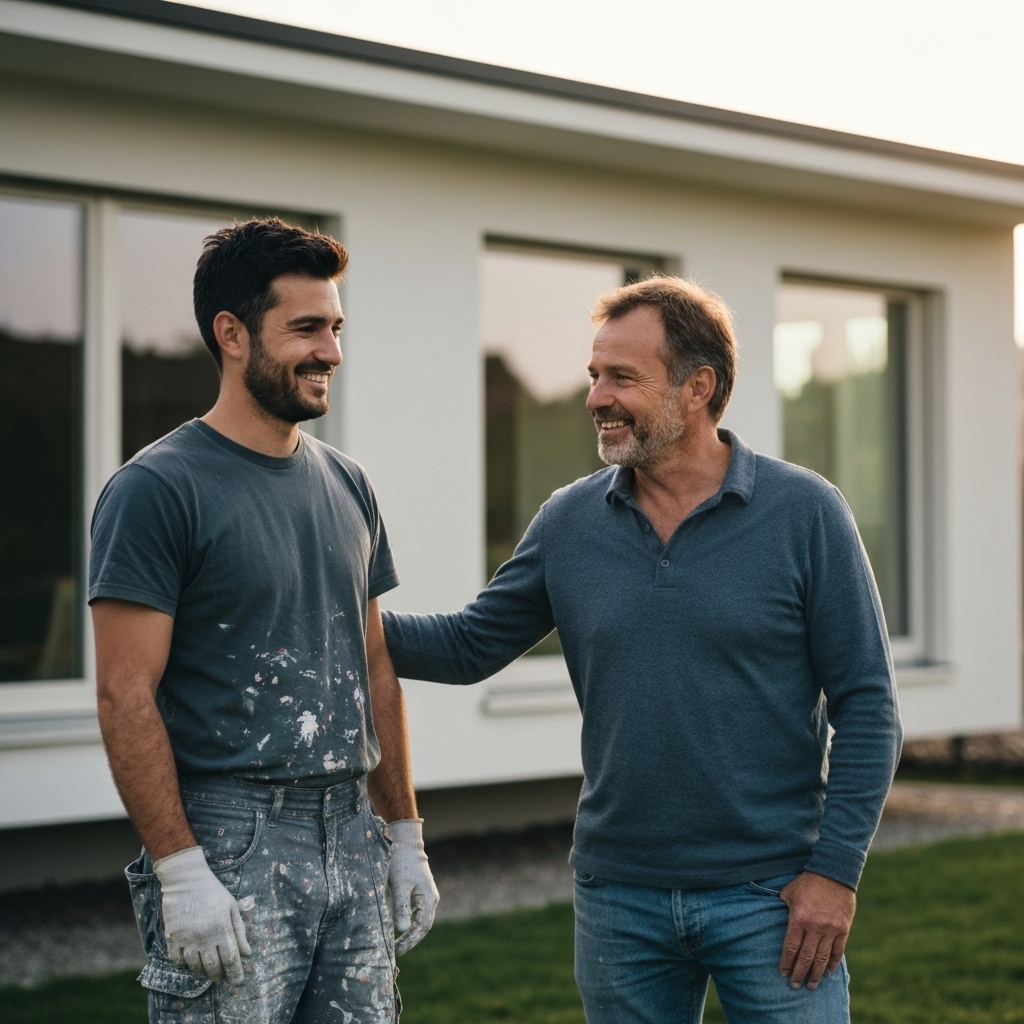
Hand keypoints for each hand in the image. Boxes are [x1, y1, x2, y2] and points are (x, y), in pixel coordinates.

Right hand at [153, 846, 251, 983]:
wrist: (186, 879)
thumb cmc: (213, 891)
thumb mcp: (232, 907)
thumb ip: (240, 931)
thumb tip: (247, 953)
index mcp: (221, 928)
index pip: (231, 959)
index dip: (235, 973)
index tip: (238, 981)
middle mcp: (204, 937)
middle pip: (213, 967)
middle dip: (219, 976)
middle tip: (222, 977)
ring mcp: (186, 938)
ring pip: (194, 967)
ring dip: (203, 971)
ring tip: (208, 969)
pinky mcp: (172, 937)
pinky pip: (177, 960)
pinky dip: (184, 964)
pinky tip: (190, 960)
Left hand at [387, 819, 438, 954]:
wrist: (405, 843)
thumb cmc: (402, 862)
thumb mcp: (400, 885)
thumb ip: (401, 907)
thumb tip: (402, 929)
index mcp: (429, 899)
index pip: (422, 927)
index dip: (411, 940)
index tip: (397, 950)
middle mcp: (431, 899)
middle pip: (423, 926)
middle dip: (411, 940)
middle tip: (396, 952)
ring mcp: (426, 896)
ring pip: (421, 921)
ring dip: (410, 933)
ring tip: (397, 944)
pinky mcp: (419, 893)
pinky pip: (417, 913)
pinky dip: (409, 923)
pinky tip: (399, 928)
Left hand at [778, 871, 855, 989]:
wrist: (833, 873)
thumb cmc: (806, 882)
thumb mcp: (788, 892)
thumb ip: (783, 907)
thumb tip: (774, 918)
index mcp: (799, 918)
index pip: (791, 947)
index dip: (787, 962)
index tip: (783, 973)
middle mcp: (815, 927)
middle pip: (806, 957)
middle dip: (799, 973)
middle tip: (795, 985)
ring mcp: (831, 929)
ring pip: (822, 958)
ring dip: (816, 974)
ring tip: (811, 985)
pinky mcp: (843, 929)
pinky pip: (837, 951)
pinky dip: (833, 963)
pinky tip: (828, 973)